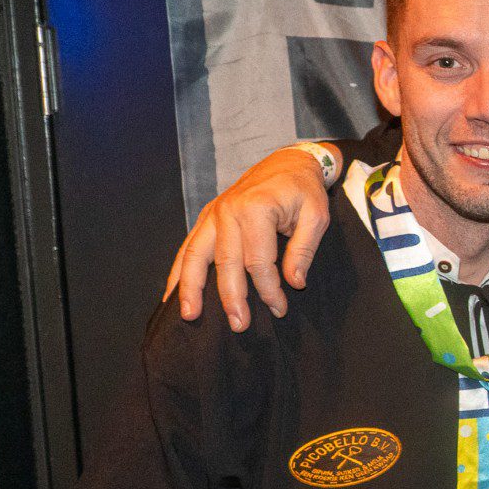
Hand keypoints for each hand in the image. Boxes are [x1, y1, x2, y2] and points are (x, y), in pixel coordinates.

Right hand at [165, 145, 333, 330]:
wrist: (287, 162)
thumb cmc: (303, 190)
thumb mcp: (316, 216)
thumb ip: (304, 250)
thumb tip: (294, 283)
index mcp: (256, 208)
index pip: (259, 261)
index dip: (269, 289)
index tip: (279, 309)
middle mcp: (228, 211)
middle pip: (225, 262)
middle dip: (231, 297)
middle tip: (238, 326)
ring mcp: (213, 214)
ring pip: (195, 255)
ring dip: (191, 288)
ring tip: (190, 316)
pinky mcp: (206, 218)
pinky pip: (187, 247)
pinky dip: (178, 271)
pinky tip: (172, 295)